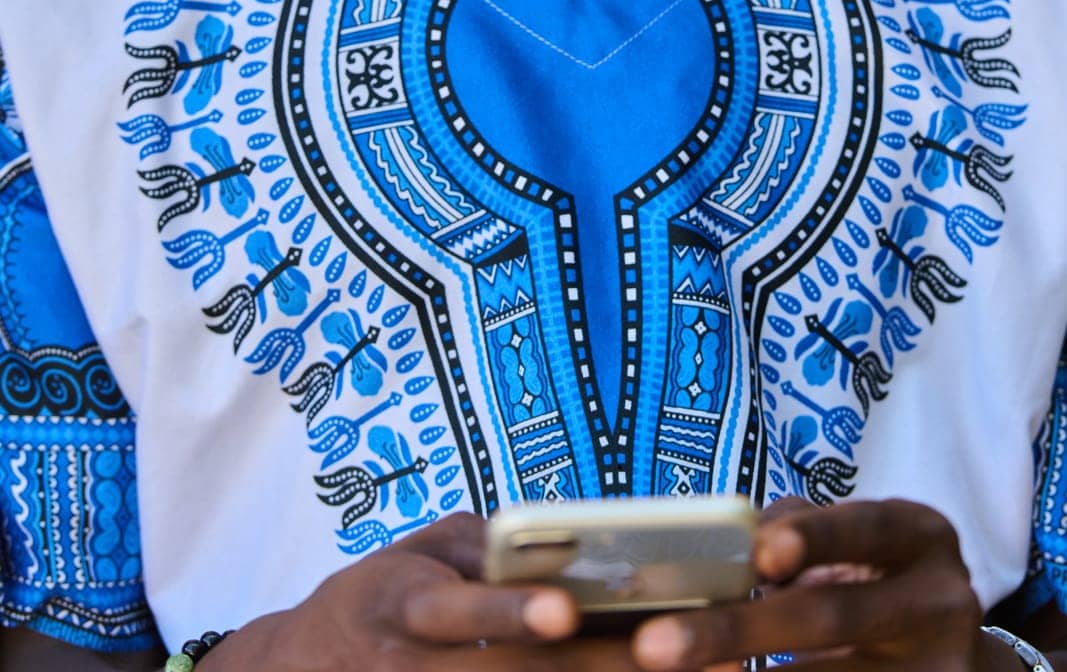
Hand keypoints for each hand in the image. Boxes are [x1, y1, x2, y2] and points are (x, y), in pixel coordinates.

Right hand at [208, 511, 643, 669]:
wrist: (307, 668)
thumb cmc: (386, 592)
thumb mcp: (423, 549)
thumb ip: (487, 546)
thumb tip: (567, 547)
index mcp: (400, 602)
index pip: (457, 608)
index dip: (510, 609)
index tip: (566, 606)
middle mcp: (407, 667)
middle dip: (593, 664)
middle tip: (667, 648)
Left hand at [629, 496, 1006, 671]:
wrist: (952, 653)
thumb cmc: (877, 575)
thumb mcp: (856, 539)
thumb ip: (798, 532)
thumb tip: (729, 547)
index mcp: (921, 536)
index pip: (865, 528)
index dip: (816, 539)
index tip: (761, 556)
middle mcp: (940, 602)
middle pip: (832, 617)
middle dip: (739, 630)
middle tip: (655, 645)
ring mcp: (939, 670)